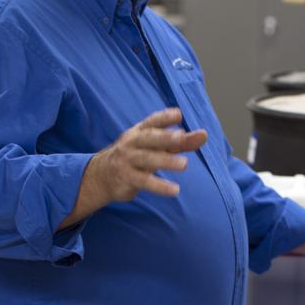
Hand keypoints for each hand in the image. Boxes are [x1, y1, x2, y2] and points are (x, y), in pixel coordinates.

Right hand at [60, 109, 208, 227]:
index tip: (178, 114)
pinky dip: (160, 186)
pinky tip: (175, 190)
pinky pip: (144, 182)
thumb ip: (180, 142)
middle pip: (149, 138)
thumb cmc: (135, 158)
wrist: (100, 176)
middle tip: (182, 136)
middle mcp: (132, 143)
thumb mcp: (155, 147)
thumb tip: (204, 135)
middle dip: (165, 136)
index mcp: (139, 132)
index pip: (152, 122)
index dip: (164, 118)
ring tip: (184, 164)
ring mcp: (128, 160)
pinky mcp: (127, 178)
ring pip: (147, 159)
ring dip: (165, 161)